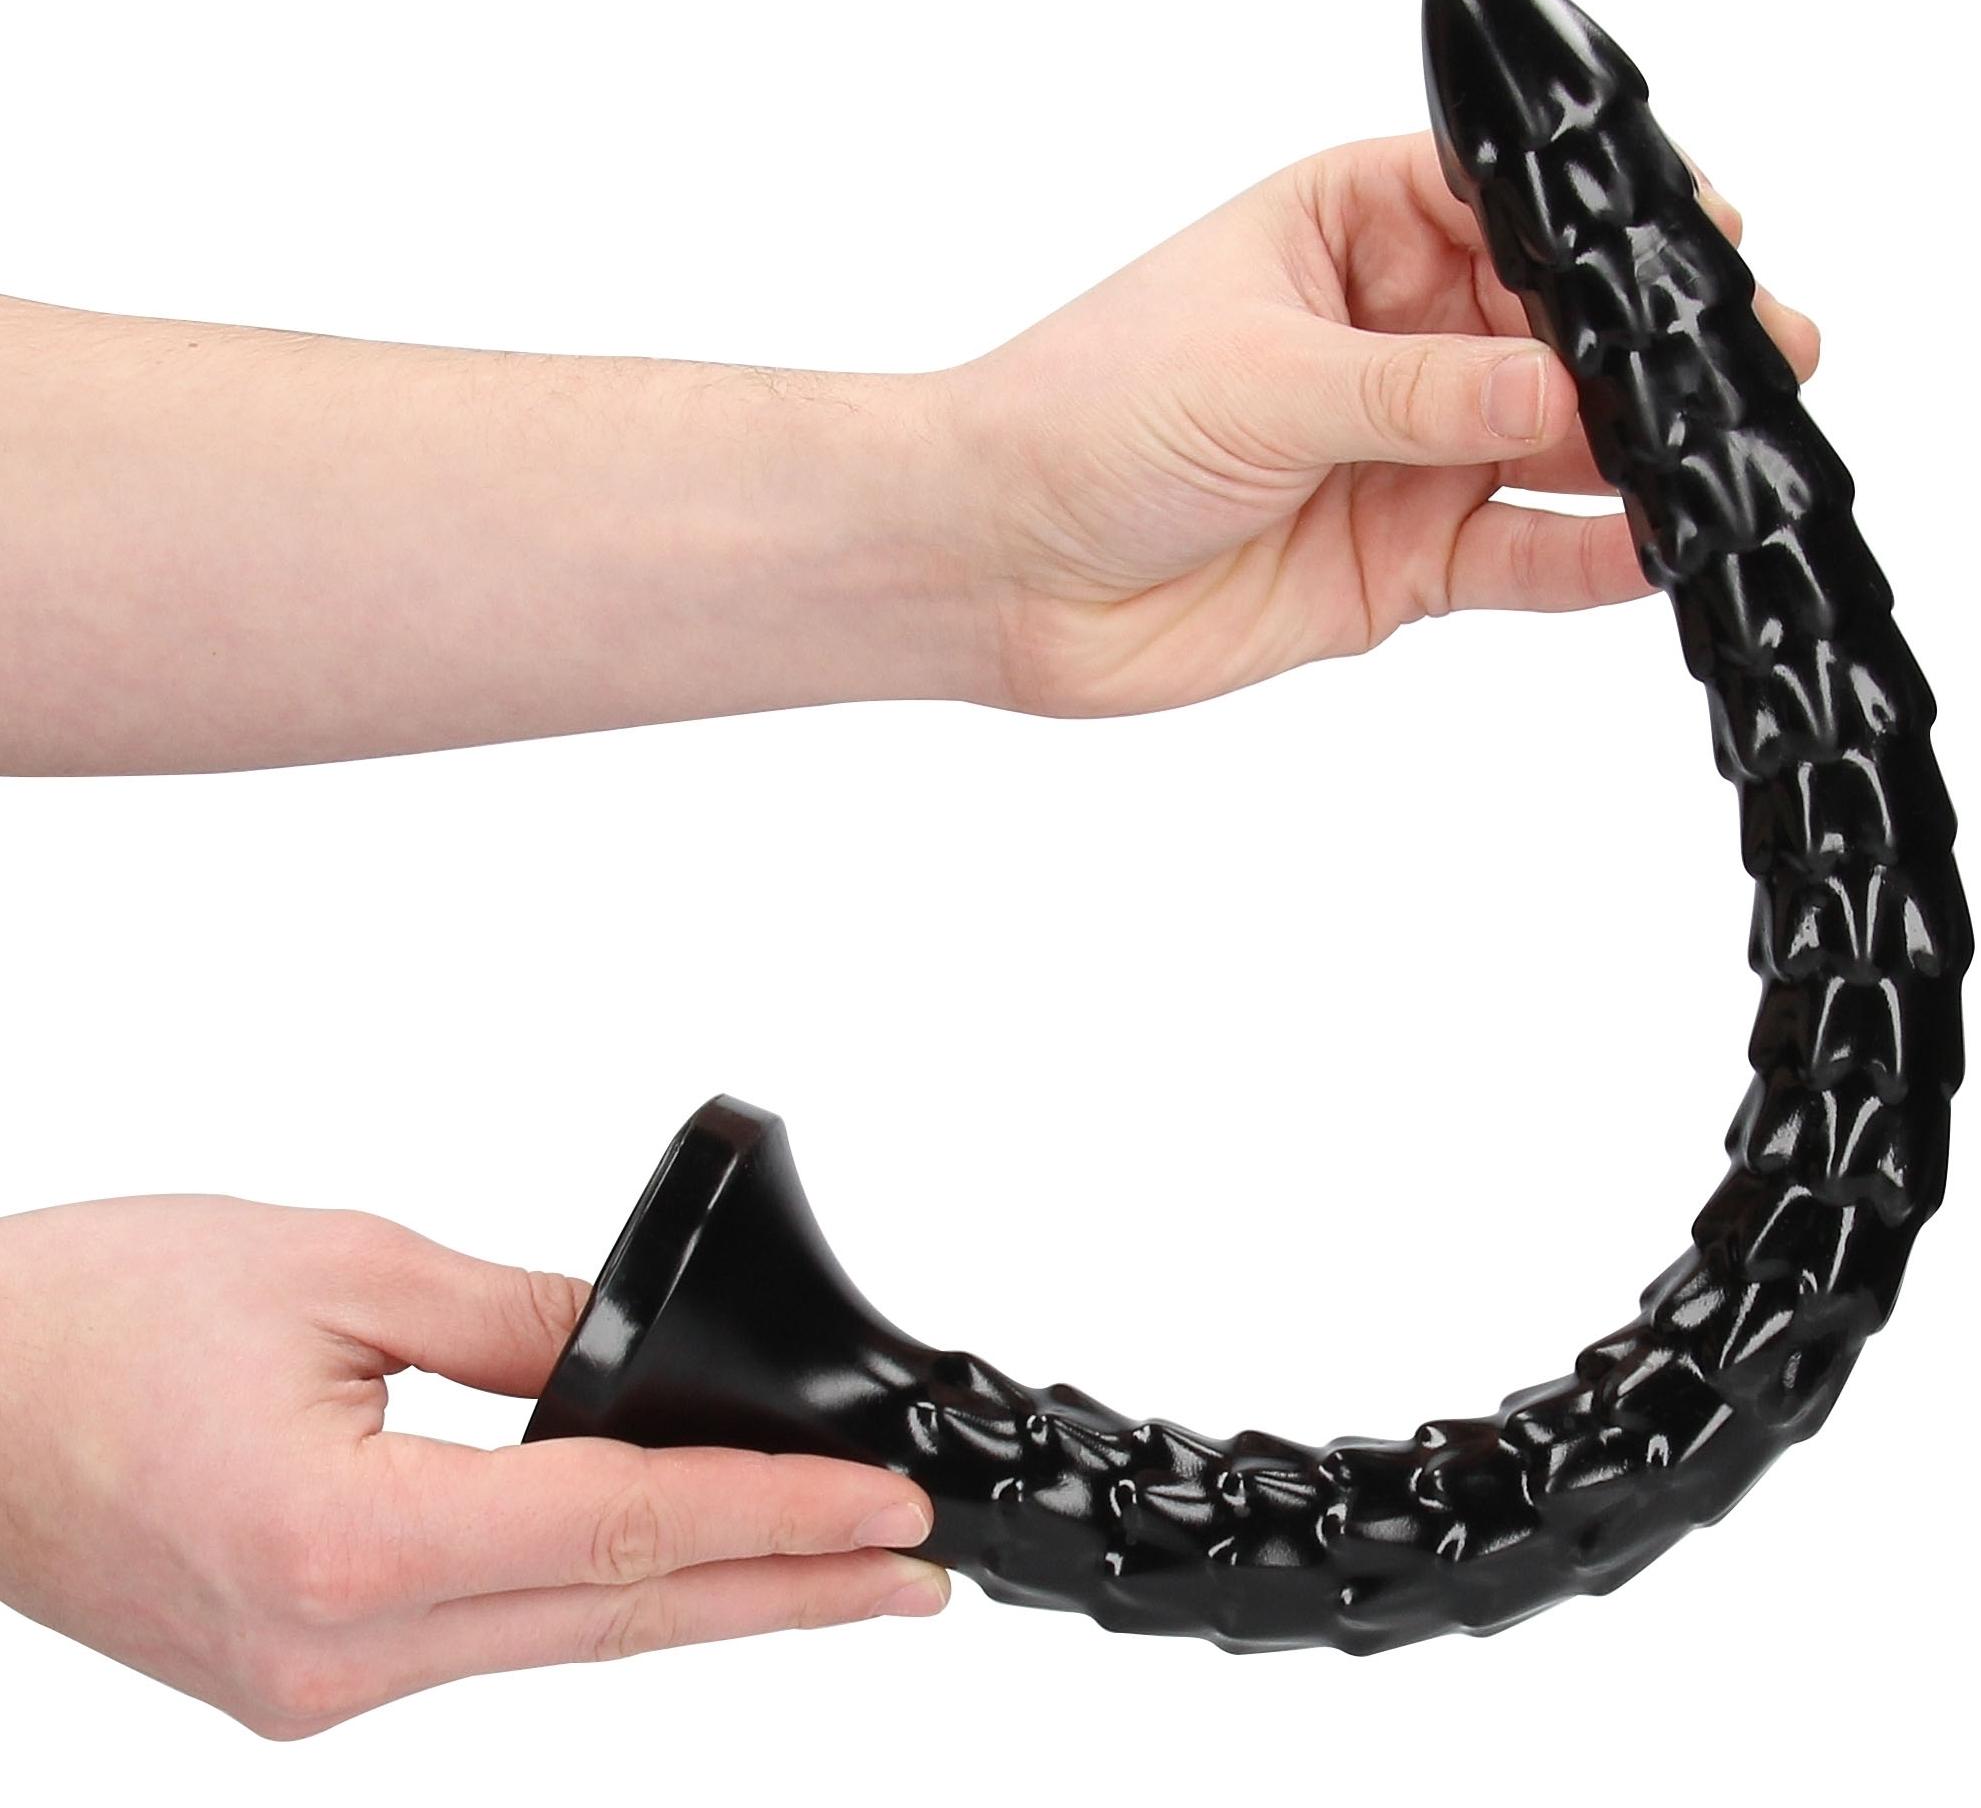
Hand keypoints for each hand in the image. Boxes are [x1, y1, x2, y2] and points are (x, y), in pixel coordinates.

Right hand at [0, 1196, 947, 1736]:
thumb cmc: (87, 1316)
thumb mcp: (332, 1268)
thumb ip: (511, 1322)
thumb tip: (636, 1356)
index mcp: (346, 1543)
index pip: (625, 1530)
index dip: (778, 1519)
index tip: (890, 1512)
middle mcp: (336, 1654)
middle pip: (621, 1619)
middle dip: (788, 1594)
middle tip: (918, 1579)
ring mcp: (315, 1688)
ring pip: (565, 1642)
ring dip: (707, 1602)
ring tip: (831, 1577)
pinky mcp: (300, 1677)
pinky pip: (490, 1640)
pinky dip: (598, 1600)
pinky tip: (669, 1572)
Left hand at [948, 131, 1820, 716]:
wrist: (996, 567)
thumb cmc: (1082, 420)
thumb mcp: (1264, 375)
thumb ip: (1422, 393)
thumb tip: (1561, 391)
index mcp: (1346, 233)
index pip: (1505, 212)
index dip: (1602, 233)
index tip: (1697, 246)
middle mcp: (1387, 341)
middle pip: (1550, 336)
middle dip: (1645, 350)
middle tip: (1757, 356)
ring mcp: (1399, 456)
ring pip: (1552, 451)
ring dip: (1639, 456)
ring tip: (1731, 458)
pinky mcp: (1396, 563)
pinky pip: (1517, 557)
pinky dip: (1587, 558)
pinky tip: (1657, 551)